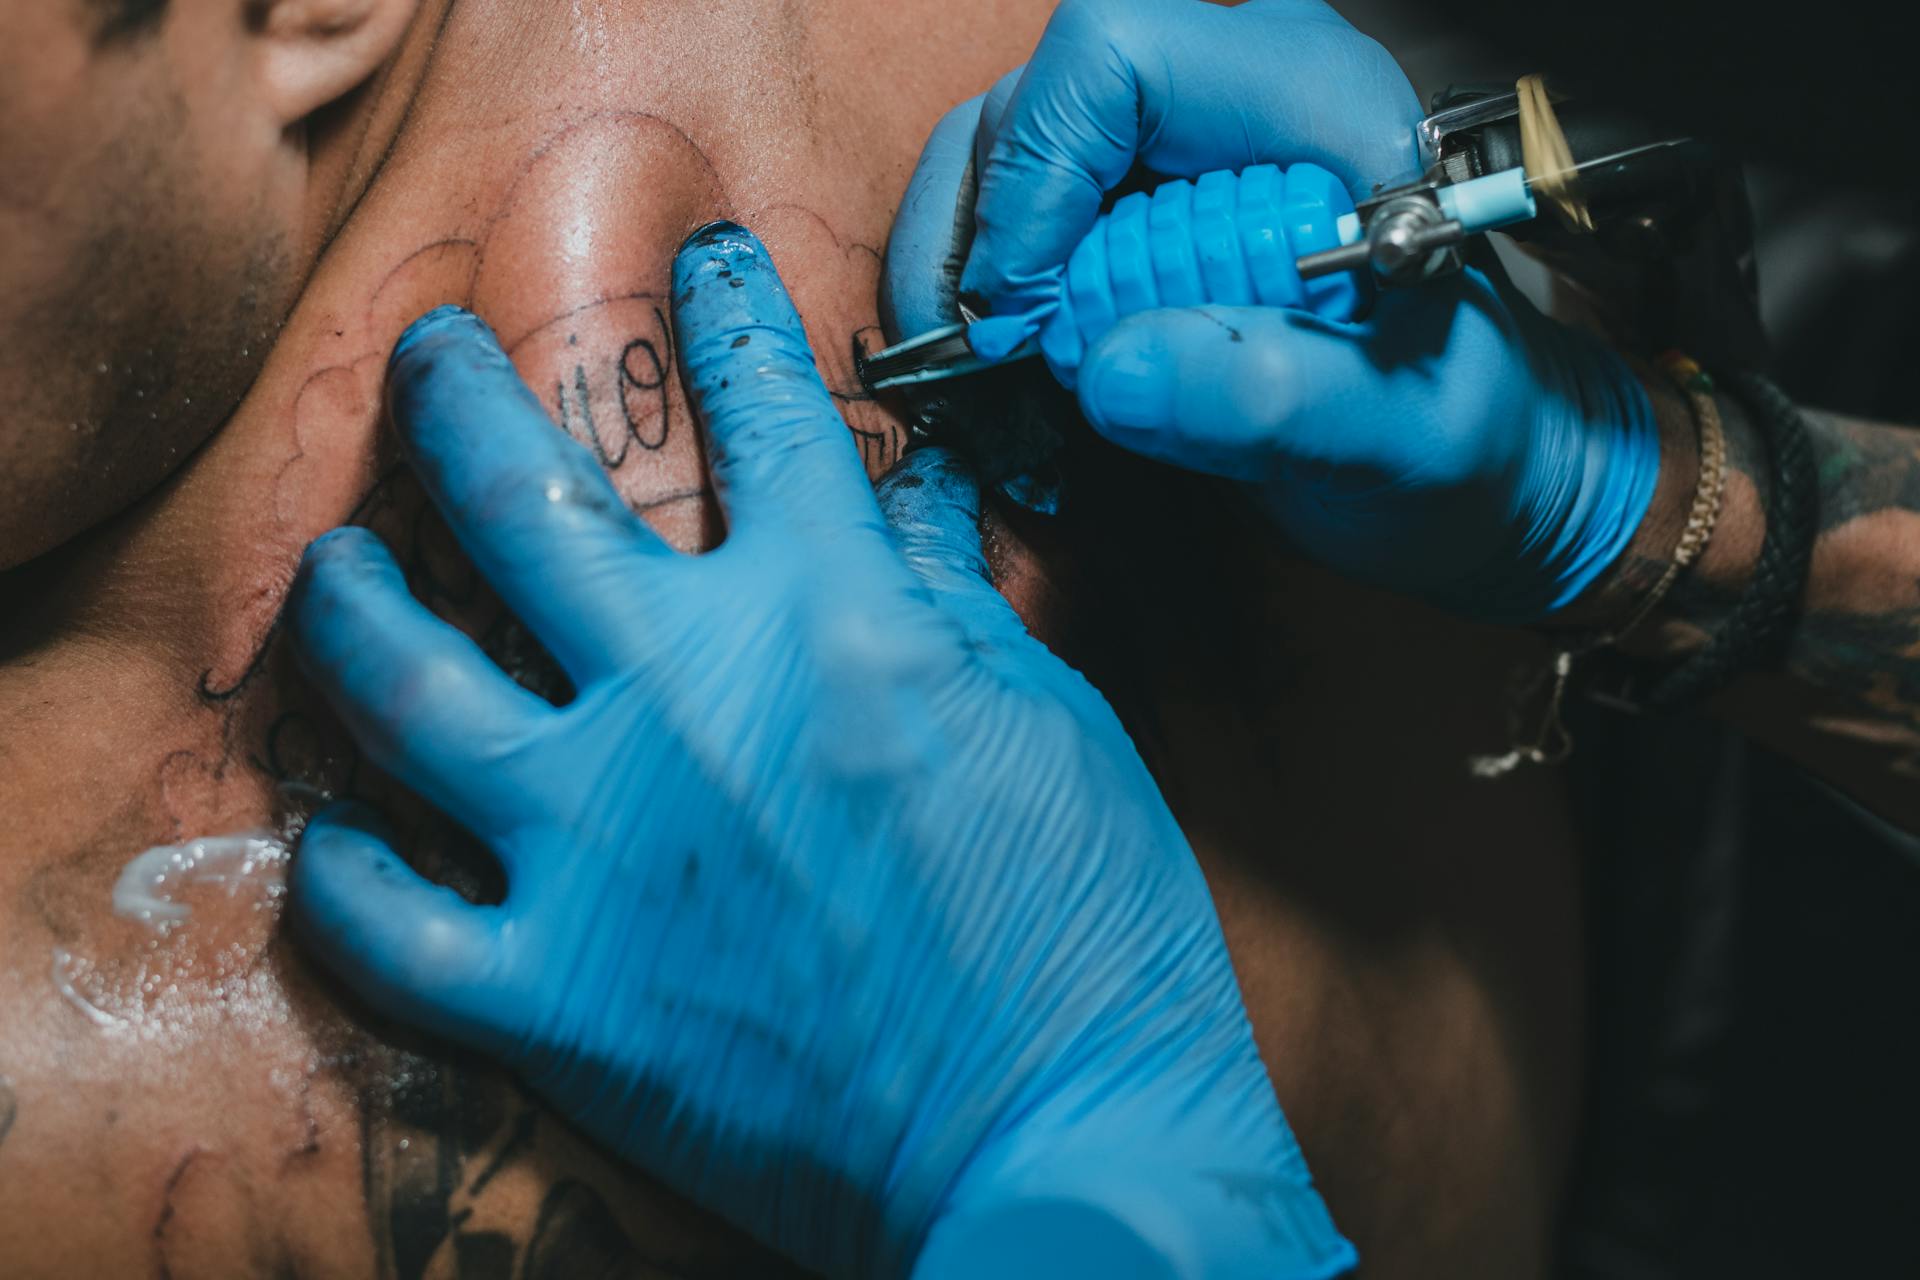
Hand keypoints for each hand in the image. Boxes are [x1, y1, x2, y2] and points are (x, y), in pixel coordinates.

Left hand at [286, 223, 1354, 1278]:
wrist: (1063, 1132)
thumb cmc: (1089, 923)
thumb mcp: (1048, 720)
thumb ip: (946, 593)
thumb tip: (911, 490)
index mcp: (829, 617)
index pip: (759, 408)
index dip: (727, 309)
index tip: (703, 264)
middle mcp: (688, 698)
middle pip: (521, 495)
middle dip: (455, 392)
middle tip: (422, 354)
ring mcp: (598, 847)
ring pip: (402, 682)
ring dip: (349, 601)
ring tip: (330, 563)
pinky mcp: (553, 996)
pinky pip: (388, 922)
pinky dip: (346, 874)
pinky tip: (335, 835)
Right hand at [886, 0, 1658, 619]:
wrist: (1468, 469)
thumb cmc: (1457, 437)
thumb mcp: (1394, 435)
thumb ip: (1273, 398)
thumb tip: (1112, 369)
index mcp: (1313, 100)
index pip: (1114, 56)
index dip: (1036, 173)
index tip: (1023, 312)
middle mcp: (1227, 95)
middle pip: (1030, 104)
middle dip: (977, 235)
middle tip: (986, 361)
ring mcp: (1170, 148)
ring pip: (996, 154)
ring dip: (958, 269)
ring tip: (978, 376)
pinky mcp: (1130, 210)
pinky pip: (1009, 219)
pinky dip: (977, 298)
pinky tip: (998, 371)